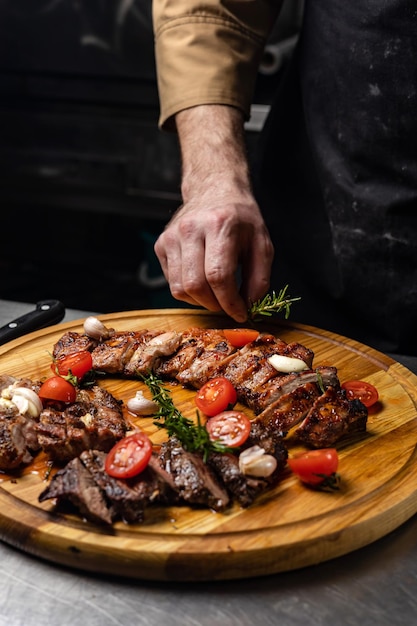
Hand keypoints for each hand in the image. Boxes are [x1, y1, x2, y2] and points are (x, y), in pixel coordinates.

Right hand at [154, 105, 273, 322]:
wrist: (214, 191)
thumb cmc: (240, 219)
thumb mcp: (262, 244)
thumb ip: (259, 278)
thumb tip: (248, 307)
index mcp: (220, 225)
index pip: (218, 276)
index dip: (230, 302)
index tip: (240, 313)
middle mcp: (190, 229)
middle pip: (196, 286)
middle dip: (214, 305)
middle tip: (228, 305)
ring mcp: (171, 236)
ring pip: (180, 288)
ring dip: (200, 302)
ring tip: (216, 295)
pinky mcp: (161, 245)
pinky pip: (172, 282)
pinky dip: (189, 291)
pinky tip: (202, 281)